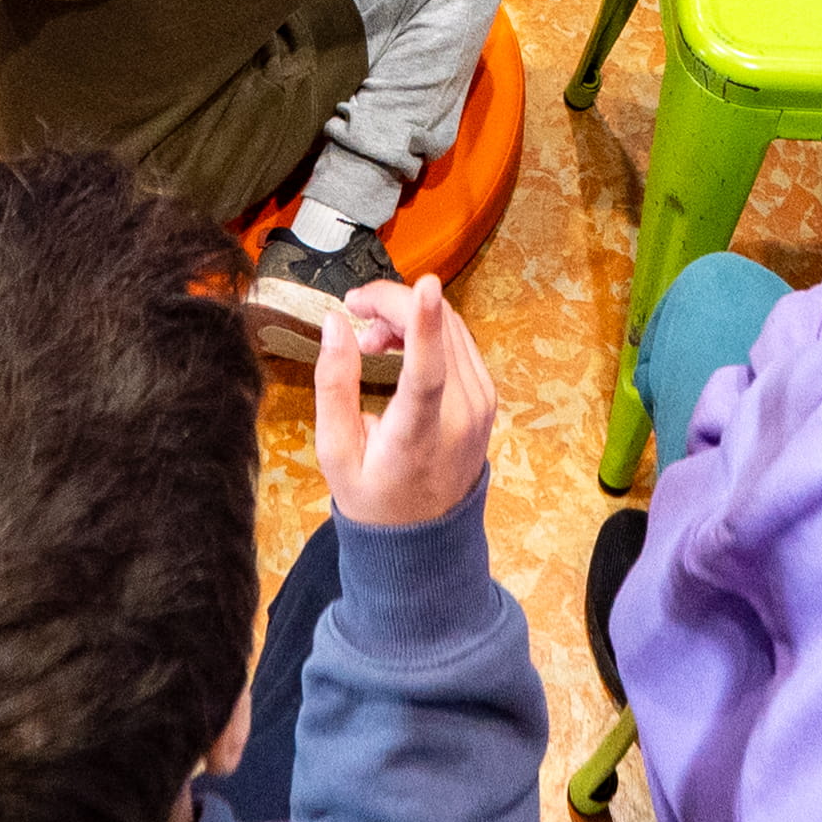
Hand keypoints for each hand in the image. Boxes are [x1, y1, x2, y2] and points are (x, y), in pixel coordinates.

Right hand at [317, 276, 494, 532]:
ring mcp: (482, 404)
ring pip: (451, 325)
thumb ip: (333, 385)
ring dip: (407, 314)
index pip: (428, 373)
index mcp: (419, 435)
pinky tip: (396, 347)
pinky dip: (426, 329)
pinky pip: (459, 340)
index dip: (424, 326)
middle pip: (437, 331)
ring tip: (369, 340)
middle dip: (391, 304)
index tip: (426, 283)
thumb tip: (334, 323)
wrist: (425, 538)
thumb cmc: (373, 497)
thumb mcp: (335, 452)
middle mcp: (462, 416)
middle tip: (353, 315)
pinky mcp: (487, 396)